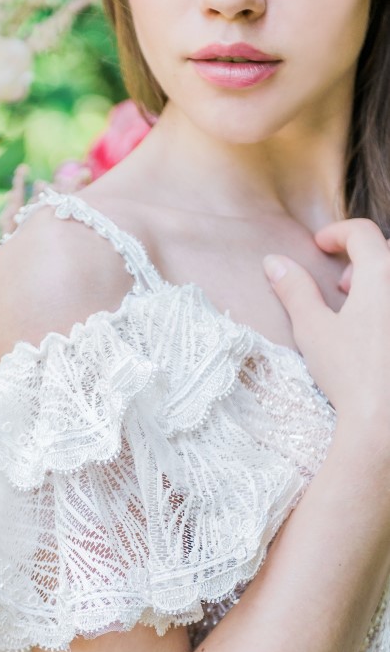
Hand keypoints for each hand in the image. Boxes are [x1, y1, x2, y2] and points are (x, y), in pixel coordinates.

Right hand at [262, 217, 389, 444]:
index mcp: (380, 273)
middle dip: (361, 259)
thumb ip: (294, 290)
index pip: (361, 233)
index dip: (337, 233)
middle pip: (385, 252)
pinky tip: (374, 332)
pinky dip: (385, 304)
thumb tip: (273, 262)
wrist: (384, 418)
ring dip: (378, 281)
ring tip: (358, 307)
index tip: (320, 246)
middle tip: (341, 284)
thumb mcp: (313, 329)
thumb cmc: (350, 374)